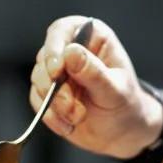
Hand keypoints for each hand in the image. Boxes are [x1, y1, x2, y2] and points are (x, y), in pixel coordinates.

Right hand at [29, 15, 160, 159]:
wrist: (121, 132)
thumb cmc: (125, 105)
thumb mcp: (115, 90)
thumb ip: (94, 72)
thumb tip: (71, 53)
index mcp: (92, 37)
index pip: (62, 30)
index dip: (54, 48)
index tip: (57, 71)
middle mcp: (72, 49)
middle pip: (46, 58)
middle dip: (56, 88)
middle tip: (72, 107)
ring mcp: (58, 70)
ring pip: (39, 79)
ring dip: (55, 104)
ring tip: (78, 117)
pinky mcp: (49, 90)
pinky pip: (37, 99)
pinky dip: (50, 115)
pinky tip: (68, 125)